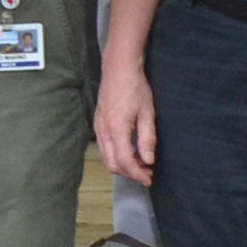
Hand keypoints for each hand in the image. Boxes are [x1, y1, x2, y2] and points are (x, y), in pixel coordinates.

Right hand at [94, 65, 157, 184]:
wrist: (119, 68)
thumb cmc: (134, 86)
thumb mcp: (147, 112)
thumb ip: (147, 138)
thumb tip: (148, 160)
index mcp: (117, 128)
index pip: (125, 162)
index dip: (138, 174)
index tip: (149, 178)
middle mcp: (103, 130)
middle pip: (112, 164)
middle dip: (130, 173)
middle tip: (147, 172)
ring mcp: (98, 127)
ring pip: (106, 157)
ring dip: (123, 165)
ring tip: (141, 162)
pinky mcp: (98, 123)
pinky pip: (104, 147)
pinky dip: (116, 155)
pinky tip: (130, 150)